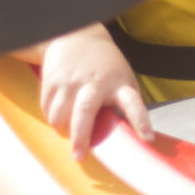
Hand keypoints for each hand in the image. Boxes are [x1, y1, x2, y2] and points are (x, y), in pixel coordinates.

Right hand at [37, 23, 152, 158]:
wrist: (77, 37)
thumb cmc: (106, 67)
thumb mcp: (123, 79)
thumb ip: (123, 104)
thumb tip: (126, 139)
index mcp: (119, 84)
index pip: (134, 105)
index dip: (141, 122)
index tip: (148, 139)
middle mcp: (94, 83)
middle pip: (85, 112)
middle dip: (81, 137)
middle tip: (79, 157)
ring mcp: (71, 82)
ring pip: (59, 116)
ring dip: (63, 129)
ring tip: (69, 129)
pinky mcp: (51, 81)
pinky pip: (47, 110)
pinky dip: (53, 117)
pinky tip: (61, 110)